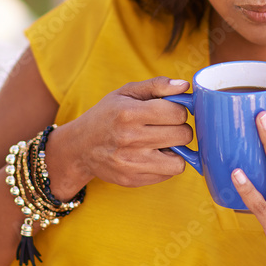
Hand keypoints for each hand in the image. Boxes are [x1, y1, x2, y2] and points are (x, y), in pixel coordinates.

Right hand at [46, 77, 193, 194]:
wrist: (80, 146)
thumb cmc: (107, 115)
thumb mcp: (126, 92)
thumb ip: (157, 85)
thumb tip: (185, 86)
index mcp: (128, 113)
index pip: (177, 113)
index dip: (179, 110)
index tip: (170, 111)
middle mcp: (129, 139)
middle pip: (183, 135)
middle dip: (180, 128)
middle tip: (168, 126)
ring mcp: (131, 163)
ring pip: (180, 160)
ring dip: (176, 150)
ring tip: (162, 143)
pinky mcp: (133, 179)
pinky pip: (168, 174)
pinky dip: (166, 164)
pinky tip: (152, 155)